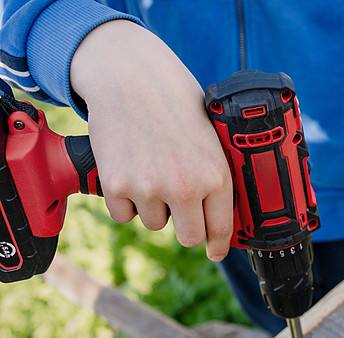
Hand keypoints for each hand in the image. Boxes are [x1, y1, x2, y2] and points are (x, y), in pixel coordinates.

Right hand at [71, 20, 232, 260]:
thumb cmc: (175, 103)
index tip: (215, 251)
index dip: (218, 245)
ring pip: (154, 223)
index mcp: (216, 176)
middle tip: (179, 204)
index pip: (220, 229)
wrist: (129, 77)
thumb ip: (216, 175)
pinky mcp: (117, 186)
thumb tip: (223, 213)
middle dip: (185, 226)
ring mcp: (149, 189)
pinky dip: (125, 199)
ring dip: (153, 206)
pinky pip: (124, 215)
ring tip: (152, 168)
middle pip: (188, 238)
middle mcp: (185, 187)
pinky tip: (130, 168)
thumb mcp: (211, 139)